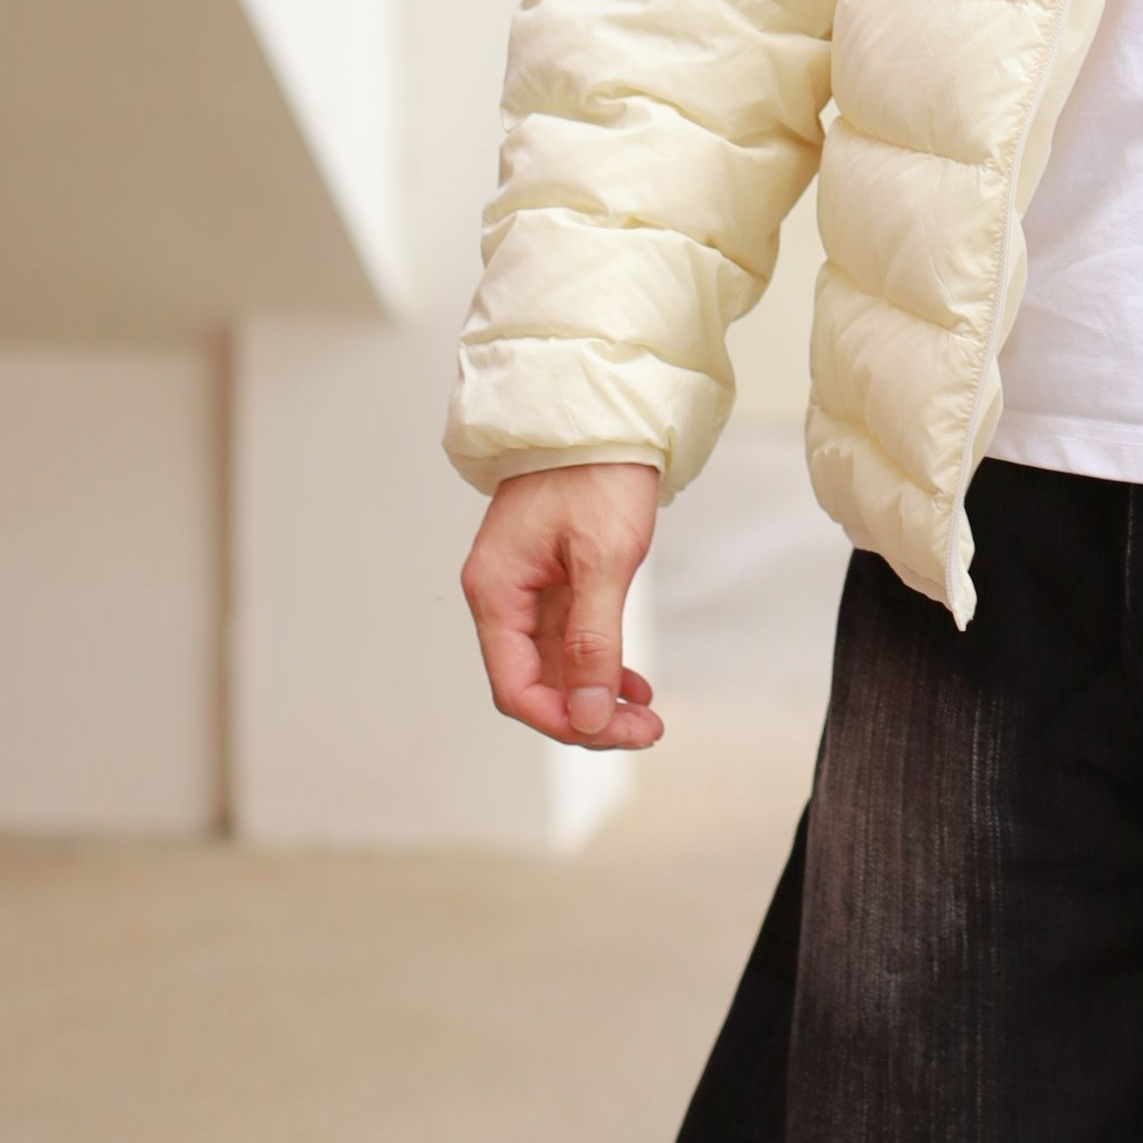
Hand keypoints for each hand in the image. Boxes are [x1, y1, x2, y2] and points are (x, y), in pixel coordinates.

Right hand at [461, 463, 663, 746]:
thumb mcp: (604, 558)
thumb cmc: (598, 471)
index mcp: (496, 591)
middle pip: (534, 682)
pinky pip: (569, 637)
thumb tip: (585, 715)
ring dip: (597, 693)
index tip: (614, 731)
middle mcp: (503, 594)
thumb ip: (594, 640)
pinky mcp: (552, 576)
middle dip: (587, 714)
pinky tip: (633, 684)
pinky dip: (600, 662)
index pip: (515, 686)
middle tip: (644, 730)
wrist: (606, 410)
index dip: (562, 720)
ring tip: (645, 715)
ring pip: (555, 664)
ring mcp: (527, 586)